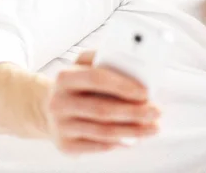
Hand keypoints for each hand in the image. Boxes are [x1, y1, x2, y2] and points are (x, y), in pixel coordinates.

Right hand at [44, 50, 160, 153]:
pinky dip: (119, 142)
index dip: (123, 86)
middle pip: (103, 109)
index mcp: (65, 77)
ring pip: (103, 131)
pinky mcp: (65, 145)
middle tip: (157, 112)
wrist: (49, 109)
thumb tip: (138, 69)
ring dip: (133, 131)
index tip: (146, 92)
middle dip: (135, 112)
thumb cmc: (78, 85)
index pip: (97, 79)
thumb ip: (107, 61)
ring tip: (153, 127)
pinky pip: (98, 146)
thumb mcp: (85, 65)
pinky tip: (134, 138)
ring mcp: (61, 126)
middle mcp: (59, 102)